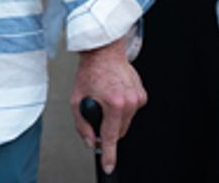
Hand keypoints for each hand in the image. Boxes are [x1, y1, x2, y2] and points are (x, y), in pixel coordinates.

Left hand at [71, 37, 146, 174]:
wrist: (105, 52)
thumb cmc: (90, 72)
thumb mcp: (77, 99)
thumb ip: (82, 124)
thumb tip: (90, 141)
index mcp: (113, 103)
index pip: (110, 136)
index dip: (109, 154)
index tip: (109, 166)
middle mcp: (129, 101)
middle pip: (119, 132)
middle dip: (108, 130)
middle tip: (98, 115)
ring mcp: (137, 98)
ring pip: (126, 122)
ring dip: (115, 118)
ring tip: (106, 99)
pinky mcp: (142, 94)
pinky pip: (131, 111)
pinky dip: (123, 108)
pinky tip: (115, 94)